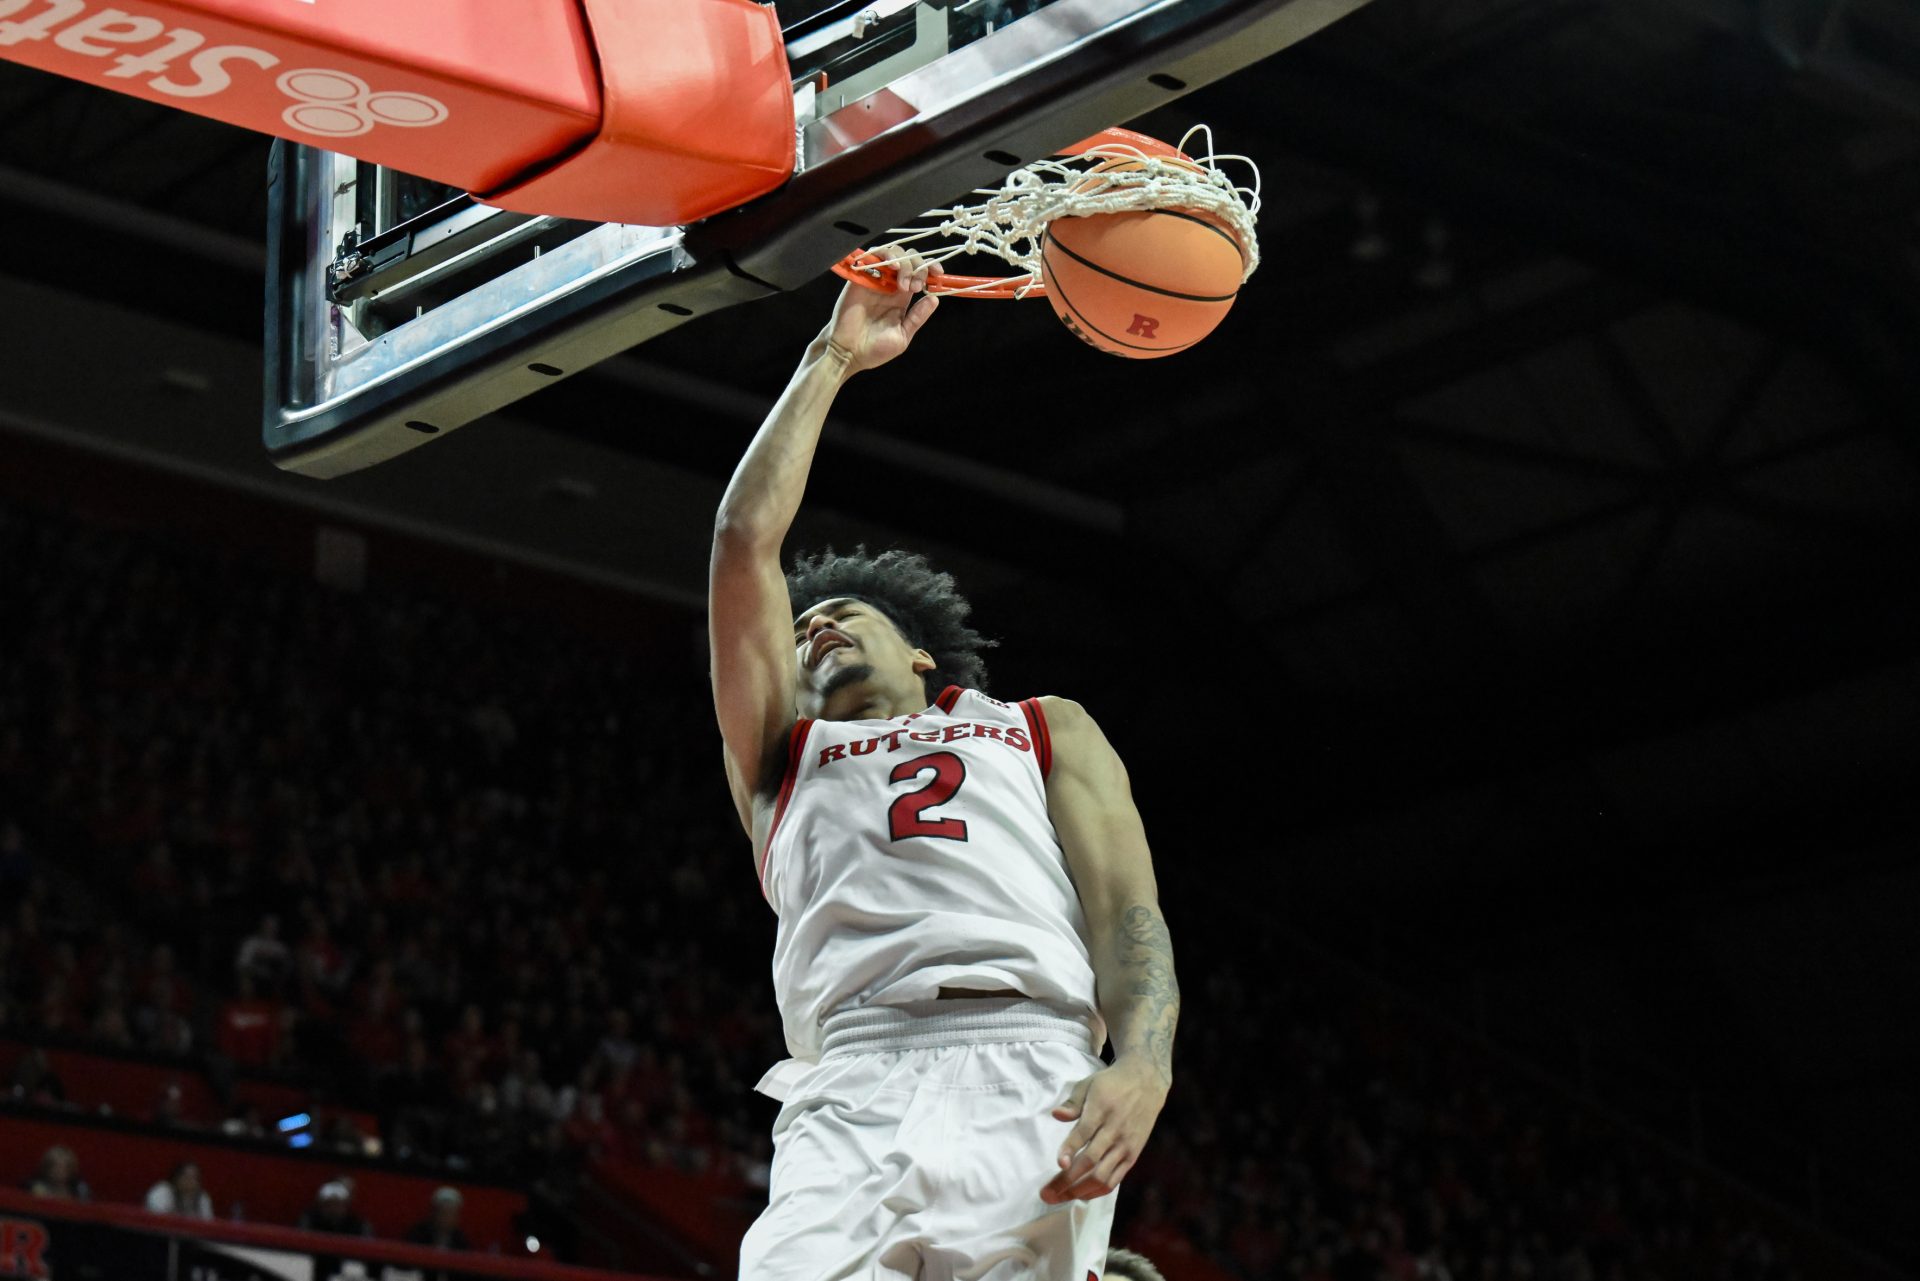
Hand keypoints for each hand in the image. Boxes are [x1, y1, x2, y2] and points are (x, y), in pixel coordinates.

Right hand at [821, 251, 940, 374]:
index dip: (930, 268)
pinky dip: (882, 255)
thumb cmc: (874, 350)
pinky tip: (891, 268)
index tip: (937, 275)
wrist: (848, 354)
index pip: (919, 272)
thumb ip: (917, 317)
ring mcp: (874, 280)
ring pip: (892, 252)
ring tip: (903, 283)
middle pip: (909, 258)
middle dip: (918, 266)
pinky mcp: (859, 278)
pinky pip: (870, 256)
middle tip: (914, 287)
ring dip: (903, 261)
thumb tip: (935, 299)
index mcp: (902, 297)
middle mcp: (890, 285)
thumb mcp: (903, 336)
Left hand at [1040, 1058, 1168, 1203]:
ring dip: (1079, 1191)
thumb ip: (1073, 1102)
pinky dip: (1097, 1191)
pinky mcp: (1133, 1156)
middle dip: (1067, 1181)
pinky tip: (1081, 1195)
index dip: (1070, 1149)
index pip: (1084, 1133)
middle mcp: (1115, 1130)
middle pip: (1091, 1161)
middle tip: (1046, 1194)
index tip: (1059, 1164)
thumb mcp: (1089, 1084)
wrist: (1146, 1083)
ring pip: (1102, 1176)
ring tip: (1058, 1198)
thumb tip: (1056, 1115)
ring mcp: (1125, 1146)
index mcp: (1102, 1109)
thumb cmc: (1111, 1084)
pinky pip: (1115, 1180)